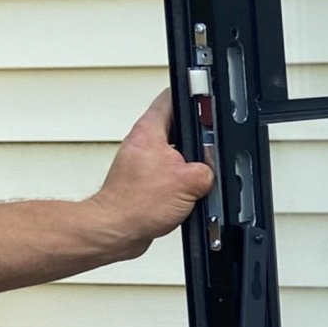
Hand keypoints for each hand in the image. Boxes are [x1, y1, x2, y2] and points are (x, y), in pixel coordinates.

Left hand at [88, 91, 214, 261]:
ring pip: (173, 155)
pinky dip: (179, 184)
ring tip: (197, 177)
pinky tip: (186, 196)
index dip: (191, 96)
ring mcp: (141, 163)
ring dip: (187, 165)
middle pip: (175, 129)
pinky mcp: (142, 183)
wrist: (117, 230)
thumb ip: (206, 171)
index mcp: (149, 131)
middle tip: (209, 147)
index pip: (170, 99)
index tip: (204, 98)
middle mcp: (141, 143)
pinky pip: (167, 176)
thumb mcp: (188, 182)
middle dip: (195, 139)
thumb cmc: (135, 204)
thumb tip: (211, 171)